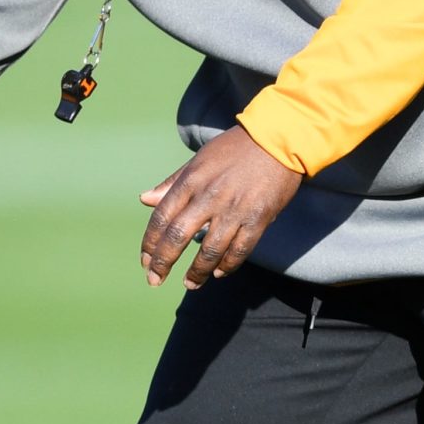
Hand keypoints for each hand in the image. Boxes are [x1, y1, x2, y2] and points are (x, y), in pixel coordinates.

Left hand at [138, 126, 302, 289]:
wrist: (278, 139)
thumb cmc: (236, 149)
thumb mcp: (199, 160)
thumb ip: (173, 182)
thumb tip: (145, 199)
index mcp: (192, 180)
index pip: (162, 217)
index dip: (150, 242)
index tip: (145, 260)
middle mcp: (210, 196)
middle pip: (178, 236)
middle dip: (163, 262)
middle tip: (155, 279)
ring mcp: (235, 210)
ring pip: (209, 251)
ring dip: (196, 272)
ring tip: (189, 283)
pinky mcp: (258, 219)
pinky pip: (239, 250)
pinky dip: (227, 265)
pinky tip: (218, 273)